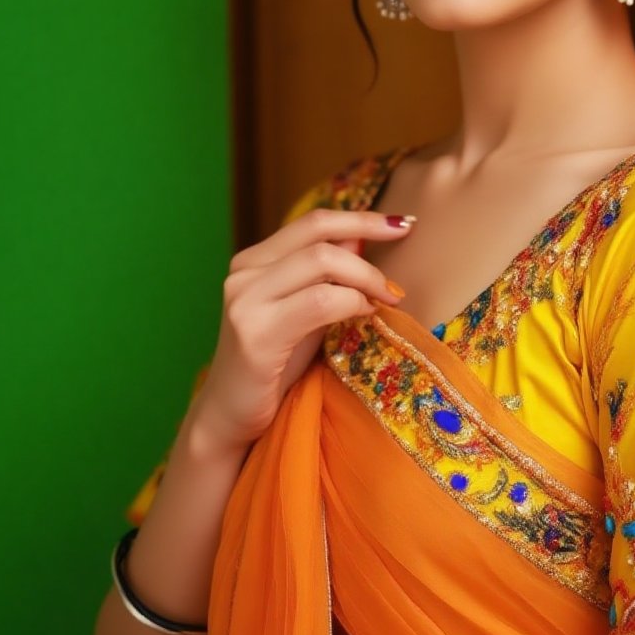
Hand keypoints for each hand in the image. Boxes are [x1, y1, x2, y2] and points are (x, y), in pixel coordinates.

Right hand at [191, 208, 413, 452]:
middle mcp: (243, 273)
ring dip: (366, 278)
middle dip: (370, 246)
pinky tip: (365, 315)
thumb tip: (363, 237)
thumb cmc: (274, 368)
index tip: (404, 223)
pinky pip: (320, 302)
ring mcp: (245, 300)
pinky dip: (352, 302)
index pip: (313, 222)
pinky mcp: (255, 333)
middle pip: (320, 235)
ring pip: (322, 261)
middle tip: (397, 278)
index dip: (361, 217)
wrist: (231, 417)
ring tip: (386, 300)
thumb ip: (327, 276)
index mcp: (252, 261)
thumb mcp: (305, 312)